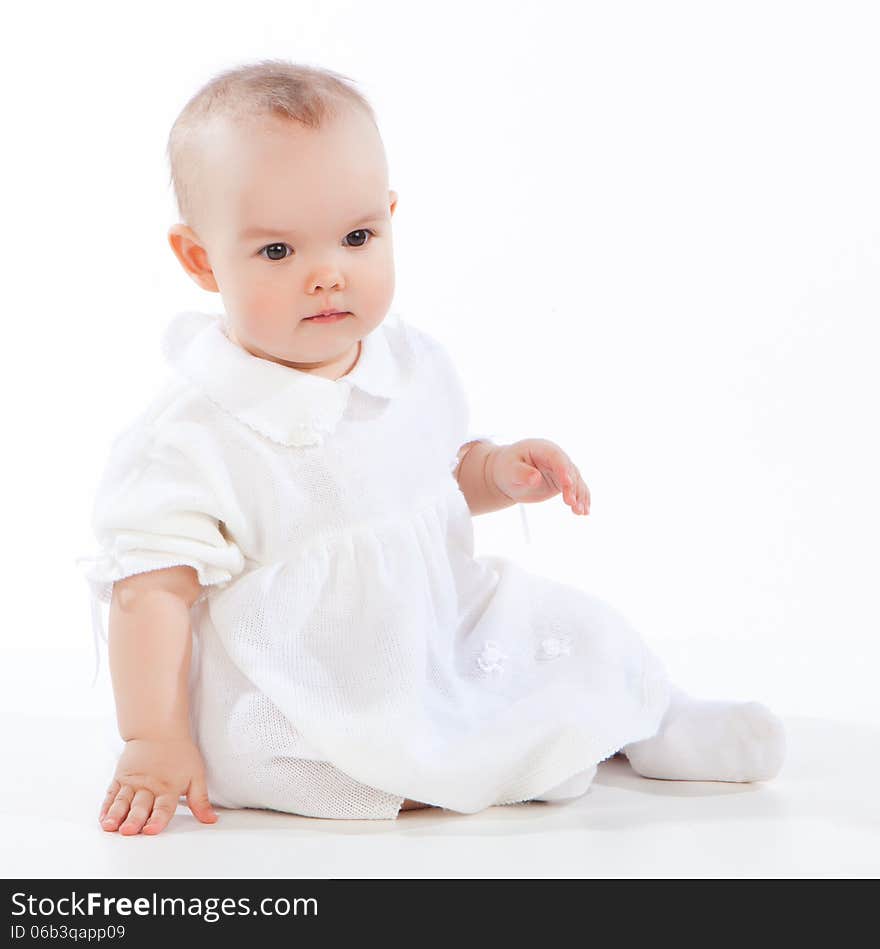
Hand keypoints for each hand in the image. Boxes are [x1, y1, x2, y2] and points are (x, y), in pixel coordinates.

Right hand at [98, 737, 217, 835]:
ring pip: (123, 801)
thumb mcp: (196, 775)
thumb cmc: (179, 753)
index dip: (157, 819)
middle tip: (128, 831)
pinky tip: (103, 818)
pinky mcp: (120, 778)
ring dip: (116, 815)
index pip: (163, 807)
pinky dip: (106, 807)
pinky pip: (112, 794)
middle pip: (140, 806)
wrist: (158, 730)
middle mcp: (149, 787)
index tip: (151, 830)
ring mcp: (133, 782)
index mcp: (168, 788)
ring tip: (109, 826)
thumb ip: (200, 800)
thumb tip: (211, 820)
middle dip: (134, 819)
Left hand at [488, 439, 590, 514]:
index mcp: (543, 448)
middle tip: (571, 504)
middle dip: (573, 488)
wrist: (507, 474)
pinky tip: (585, 512)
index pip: (557, 458)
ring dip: (580, 496)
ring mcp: (562, 469)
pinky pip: (576, 489)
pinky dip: (582, 500)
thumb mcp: (509, 470)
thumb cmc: (506, 468)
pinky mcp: (563, 482)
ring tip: (580, 512)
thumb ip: (521, 473)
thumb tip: (535, 478)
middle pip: (570, 471)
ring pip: (576, 481)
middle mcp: (556, 457)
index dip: (563, 470)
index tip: (567, 484)